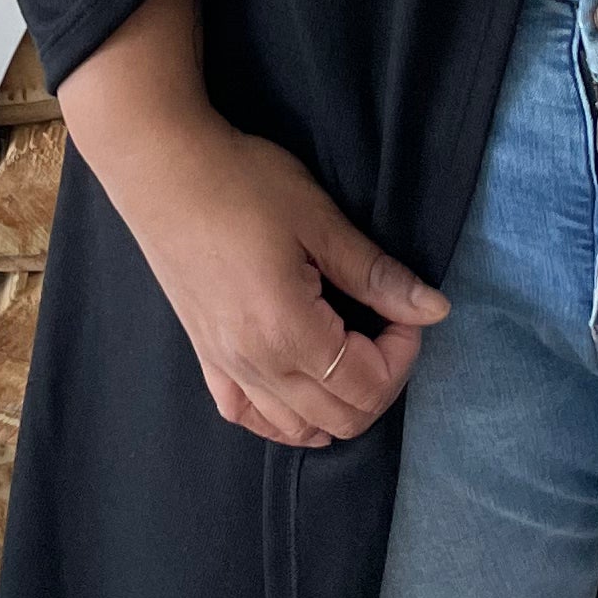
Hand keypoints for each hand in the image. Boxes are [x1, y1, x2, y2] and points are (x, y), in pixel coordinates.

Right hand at [54, 0, 446, 448]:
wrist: (162, 169)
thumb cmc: (242, 183)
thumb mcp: (320, 221)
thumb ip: (377, 275)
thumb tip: (435, 310)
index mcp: (289, 332)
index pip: (369, 385)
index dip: (404, 352)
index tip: (402, 306)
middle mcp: (257, 366)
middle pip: (342, 419)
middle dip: (382, 378)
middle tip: (384, 322)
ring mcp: (226, 368)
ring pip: (300, 429)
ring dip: (340, 402)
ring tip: (350, 346)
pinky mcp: (205, 358)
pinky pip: (249, 417)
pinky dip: (287, 418)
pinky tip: (302, 386)